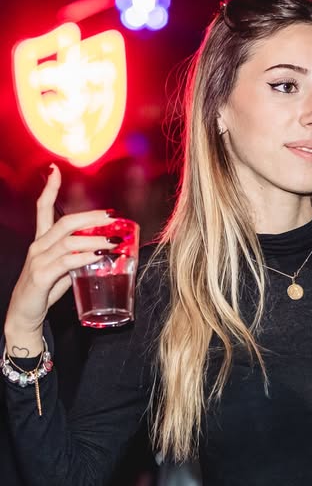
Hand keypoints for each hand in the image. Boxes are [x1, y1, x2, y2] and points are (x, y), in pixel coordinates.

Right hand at [4, 164, 115, 356]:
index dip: (49, 189)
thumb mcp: (61, 272)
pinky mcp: (41, 277)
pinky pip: (65, 262)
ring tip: (113, 241)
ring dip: (94, 239)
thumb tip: (100, 254)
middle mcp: (37, 247)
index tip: (55, 170)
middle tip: (111, 216)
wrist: (24, 315)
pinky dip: (84, 257)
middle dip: (90, 217)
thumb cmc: (43, 292)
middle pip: (64, 222)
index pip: (42, 209)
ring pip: (68, 241)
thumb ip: (76, 260)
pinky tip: (97, 257)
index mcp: (40, 242)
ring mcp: (38, 261)